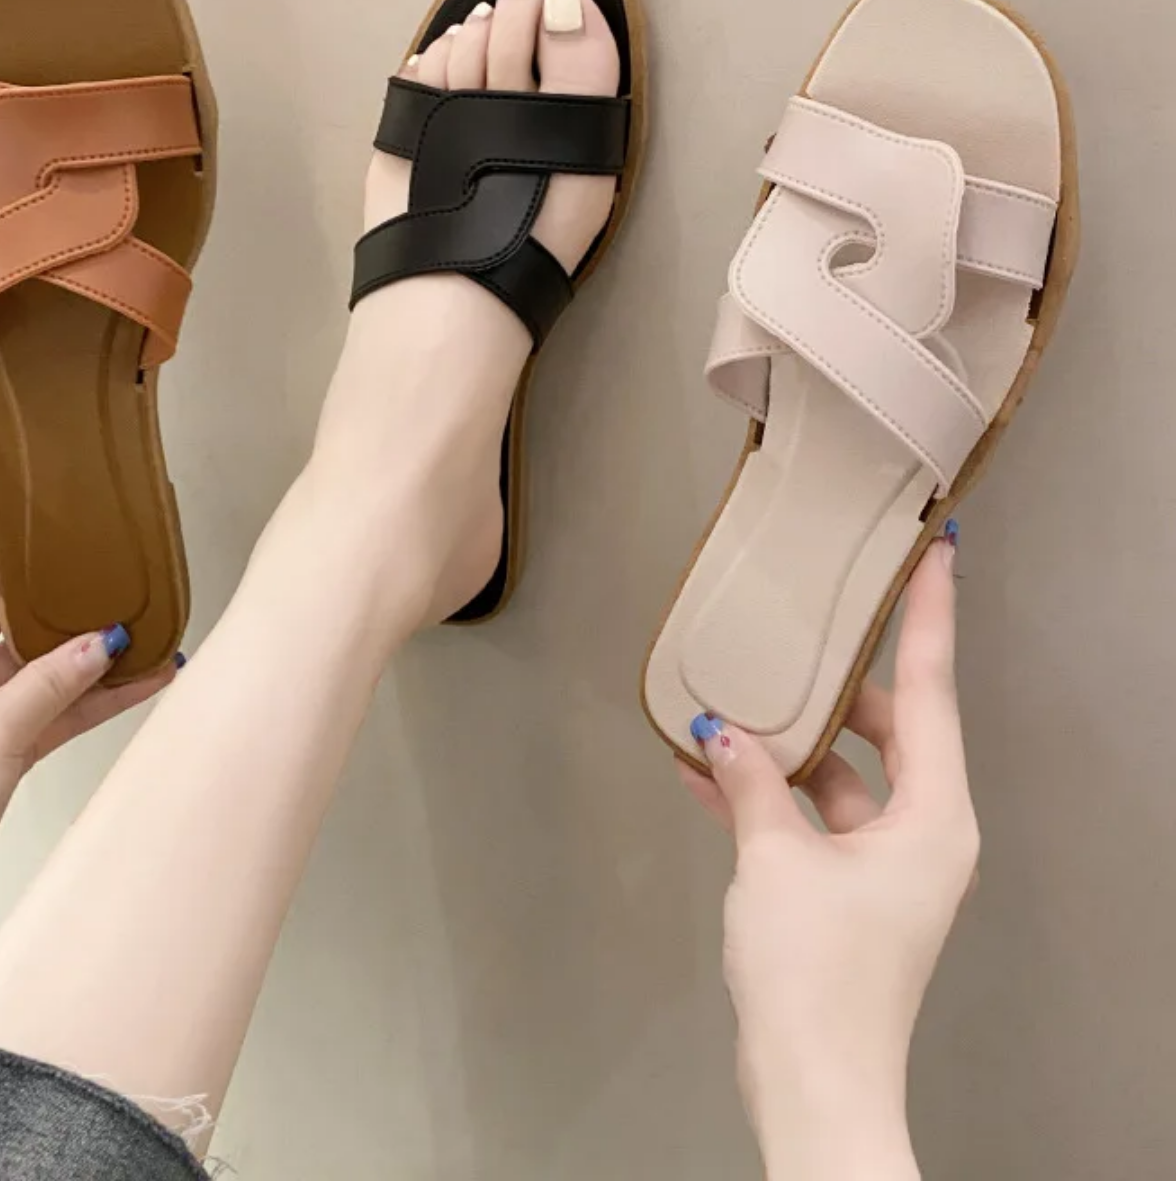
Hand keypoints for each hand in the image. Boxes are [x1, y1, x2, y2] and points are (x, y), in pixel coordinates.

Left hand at [0, 408, 175, 1024]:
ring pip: (41, 650)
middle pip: (4, 591)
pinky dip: (97, 692)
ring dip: (89, 640)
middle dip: (55, 566)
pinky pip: (57, 699)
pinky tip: (148, 677)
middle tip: (95, 518)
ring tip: (147, 610)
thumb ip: (51, 684)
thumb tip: (106, 640)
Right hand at [681, 536, 975, 1180]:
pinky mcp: (848, 894)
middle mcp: (922, 831)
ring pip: (839, 777)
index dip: (930, 617)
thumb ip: (749, 783)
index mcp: (933, 815)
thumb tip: (718, 732)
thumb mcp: (775, 859)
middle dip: (833, 686)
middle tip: (798, 628)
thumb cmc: (816, 967)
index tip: (935, 553)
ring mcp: (885, 865)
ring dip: (781, 750)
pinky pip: (810, 821)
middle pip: (886, 729)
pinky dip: (766, 800)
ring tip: (723, 706)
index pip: (932, 691)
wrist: (813, 1083)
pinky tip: (702, 776)